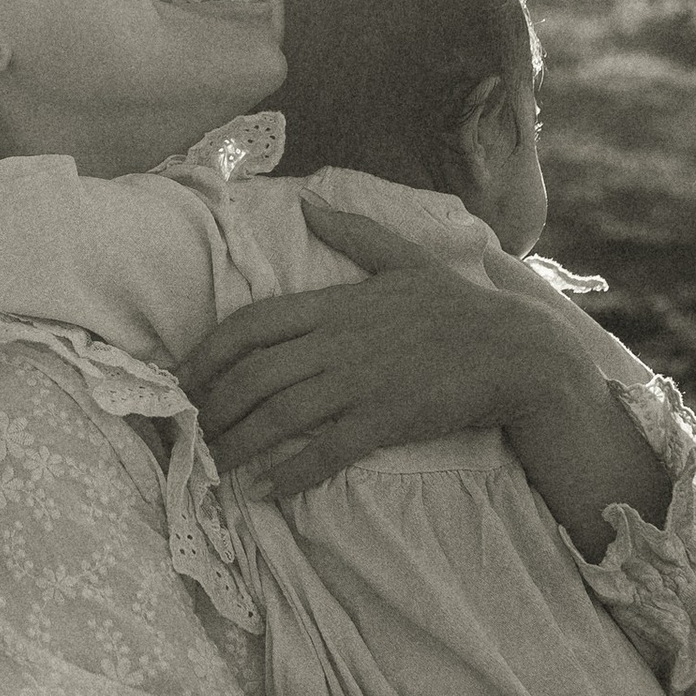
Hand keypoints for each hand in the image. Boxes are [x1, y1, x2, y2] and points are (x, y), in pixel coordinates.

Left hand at [183, 196, 574, 500]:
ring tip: (209, 466)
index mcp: (335, 304)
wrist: (514, 351)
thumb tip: (309, 205)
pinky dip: (291, 473)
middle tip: (184, 431)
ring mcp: (360, 384)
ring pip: (280, 417)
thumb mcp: (404, 258)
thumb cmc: (457, 306)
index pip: (251, 324)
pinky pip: (325, 451)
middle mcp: (338, 344)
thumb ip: (354, 233)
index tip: (180, 377)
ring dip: (238, 445)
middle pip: (254, 376)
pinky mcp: (384, 421)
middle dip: (211, 406)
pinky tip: (265, 490)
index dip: (208, 353)